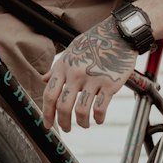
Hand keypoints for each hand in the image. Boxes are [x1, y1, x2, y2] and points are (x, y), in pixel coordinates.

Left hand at [41, 16, 136, 131]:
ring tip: (84, 125)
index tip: (48, 124)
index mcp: (64, 67)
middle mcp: (76, 74)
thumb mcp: (71, 51)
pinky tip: (99, 119)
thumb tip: (44, 80)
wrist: (119, 33)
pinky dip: (98, 118)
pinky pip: (100, 107)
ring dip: (82, 123)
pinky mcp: (110, 84)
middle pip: (63, 106)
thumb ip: (57, 68)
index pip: (49, 94)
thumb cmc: (95, 42)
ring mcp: (93, 79)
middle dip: (63, 123)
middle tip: (67, 129)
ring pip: (81, 110)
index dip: (47, 113)